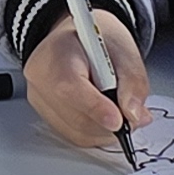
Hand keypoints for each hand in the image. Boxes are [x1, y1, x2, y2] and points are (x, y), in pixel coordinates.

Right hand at [19, 12, 147, 150]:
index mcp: (56, 52)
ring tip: (119, 108)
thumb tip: (132, 114)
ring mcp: (39, 99)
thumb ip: (133, 81)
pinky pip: (75, 136)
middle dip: (110, 122)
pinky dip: (97, 132)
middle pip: (75, 116)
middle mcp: (40, 78)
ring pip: (77, 132)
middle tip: (133, 113)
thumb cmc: (97, 39)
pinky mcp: (45, 116)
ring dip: (106, 129)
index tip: (119, 120)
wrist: (78, 38)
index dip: (95, 107)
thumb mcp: (124, 49)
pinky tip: (105, 114)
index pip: (69, 86)